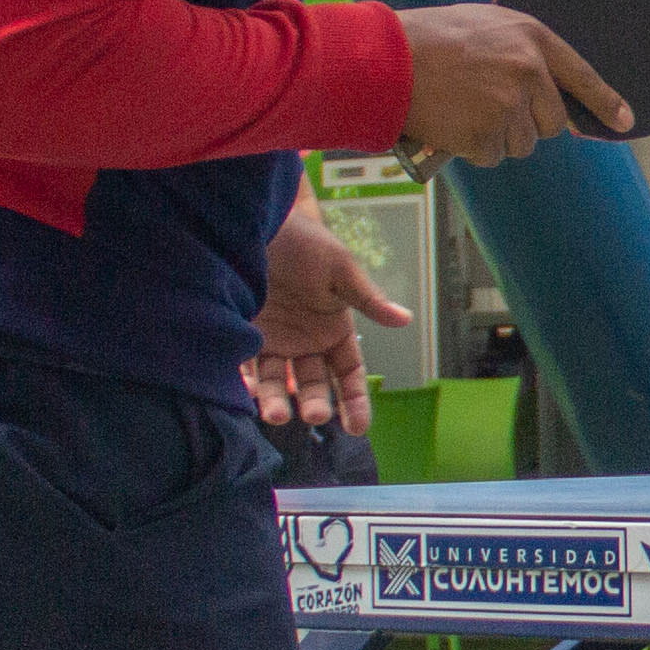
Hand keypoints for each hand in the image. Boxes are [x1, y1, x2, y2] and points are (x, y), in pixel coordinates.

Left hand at [249, 201, 412, 431]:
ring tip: (274, 414)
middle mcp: (306, 344)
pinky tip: (246, 393)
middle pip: (313, 384)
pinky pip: (244, 366)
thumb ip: (368, 300)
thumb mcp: (341, 270)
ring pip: (278, 382)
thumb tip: (405, 319)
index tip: (357, 427)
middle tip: (313, 414)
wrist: (264, 222)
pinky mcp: (244, 335)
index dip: (354, 401)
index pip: (349, 375)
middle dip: (314, 403)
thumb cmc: (309, 244)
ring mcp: (275, 342)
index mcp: (335, 332)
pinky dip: (244, 382)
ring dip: (277, 401)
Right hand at [395, 4, 627, 167]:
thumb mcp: (484, 26)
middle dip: (526, 124)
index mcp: (531, 38)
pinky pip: (493, 156)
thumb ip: (518, 51)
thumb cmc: (426, 40)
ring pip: (522, 144)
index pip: (581, 76)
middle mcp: (529, 70)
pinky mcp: (488, 133)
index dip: (605, 102)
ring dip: (495, 137)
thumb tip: (544, 85)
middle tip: (486, 106)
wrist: (385, 59)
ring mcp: (510, 104)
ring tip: (461, 108)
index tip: (625, 122)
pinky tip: (452, 124)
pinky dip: (472, 149)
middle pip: (551, 123)